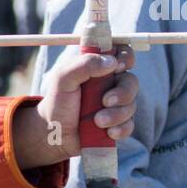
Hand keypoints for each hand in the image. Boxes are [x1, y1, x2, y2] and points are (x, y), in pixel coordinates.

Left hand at [13, 44, 137, 169]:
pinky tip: (108, 132)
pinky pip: (130, 124)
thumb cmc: (58, 101)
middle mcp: (111, 84)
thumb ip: (84, 65)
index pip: (122, 54)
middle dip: (123, 92)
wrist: (54, 133)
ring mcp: (116, 105)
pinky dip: (121, 129)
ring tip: (97, 121)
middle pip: (132, 81)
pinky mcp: (118, 124)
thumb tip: (111, 62)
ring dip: (116, 114)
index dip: (126, 57)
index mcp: (99, 68)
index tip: (118, 67)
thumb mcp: (63, 79)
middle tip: (105, 101)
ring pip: (131, 105)